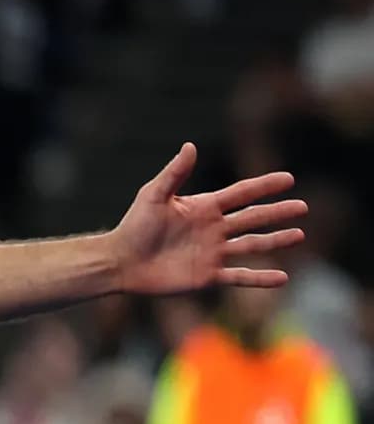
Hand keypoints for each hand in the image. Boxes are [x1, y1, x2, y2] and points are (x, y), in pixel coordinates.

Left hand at [110, 143, 305, 294]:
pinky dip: (260, 278)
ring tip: (299, 234)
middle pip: (253, 218)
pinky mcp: (208, 275)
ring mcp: (213, 253)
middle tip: (303, 207)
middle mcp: (213, 229)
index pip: (241, 194)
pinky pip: (240, 276)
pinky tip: (282, 278)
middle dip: (277, 212)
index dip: (264, 186)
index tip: (288, 178)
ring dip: (275, 240)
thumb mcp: (154, 196)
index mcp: (203, 208)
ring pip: (252, 245)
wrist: (121, 262)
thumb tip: (190, 145)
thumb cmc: (134, 226)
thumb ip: (175, 173)